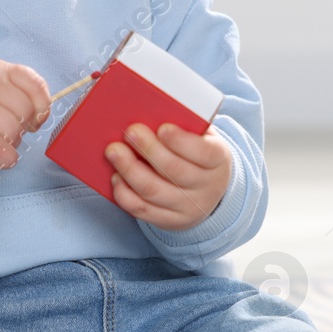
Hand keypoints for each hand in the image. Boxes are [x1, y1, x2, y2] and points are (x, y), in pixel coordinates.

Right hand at [0, 59, 50, 171]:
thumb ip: (20, 94)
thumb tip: (43, 114)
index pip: (33, 82)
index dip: (41, 104)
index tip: (34, 116)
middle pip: (25, 110)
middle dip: (24, 126)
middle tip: (8, 130)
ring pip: (13, 131)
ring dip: (12, 143)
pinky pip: (1, 150)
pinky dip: (6, 159)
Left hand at [105, 122, 232, 230]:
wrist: (207, 190)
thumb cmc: (196, 152)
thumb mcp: (201, 136)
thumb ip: (184, 125)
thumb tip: (148, 110)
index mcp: (218, 159)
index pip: (204, 152)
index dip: (182, 141)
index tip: (162, 128)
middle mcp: (207, 187)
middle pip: (175, 170)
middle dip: (149, 149)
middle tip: (129, 131)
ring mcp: (188, 207)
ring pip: (154, 191)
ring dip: (130, 170)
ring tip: (114, 151)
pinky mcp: (169, 221)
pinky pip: (142, 210)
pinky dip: (125, 194)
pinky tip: (116, 177)